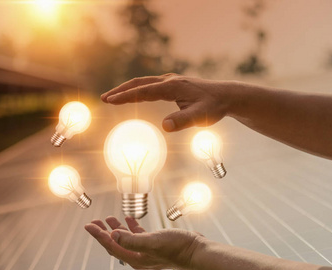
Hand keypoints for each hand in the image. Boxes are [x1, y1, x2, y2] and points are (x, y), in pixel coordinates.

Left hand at [84, 216, 203, 269]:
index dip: (98, 235)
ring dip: (117, 228)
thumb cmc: (177, 248)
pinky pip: (138, 236)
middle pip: (115, 244)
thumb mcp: (152, 242)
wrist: (197, 252)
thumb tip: (112, 234)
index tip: (88, 225)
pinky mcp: (155, 245)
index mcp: (135, 258)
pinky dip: (132, 227)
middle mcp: (139, 256)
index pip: (111, 245)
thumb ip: (131, 239)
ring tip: (108, 218)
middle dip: (104, 232)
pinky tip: (130, 219)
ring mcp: (147, 251)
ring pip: (126, 239)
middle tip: (94, 222)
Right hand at [101, 74, 231, 131]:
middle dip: (121, 90)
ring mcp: (171, 81)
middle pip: (139, 83)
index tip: (110, 100)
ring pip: (143, 82)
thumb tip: (164, 126)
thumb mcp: (201, 117)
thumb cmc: (214, 107)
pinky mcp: (173, 84)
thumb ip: (183, 121)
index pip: (143, 91)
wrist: (227, 96)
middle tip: (104, 98)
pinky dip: (137, 90)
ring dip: (127, 89)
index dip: (125, 96)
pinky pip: (150, 85)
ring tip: (112, 97)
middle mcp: (169, 81)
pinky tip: (134, 96)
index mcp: (172, 87)